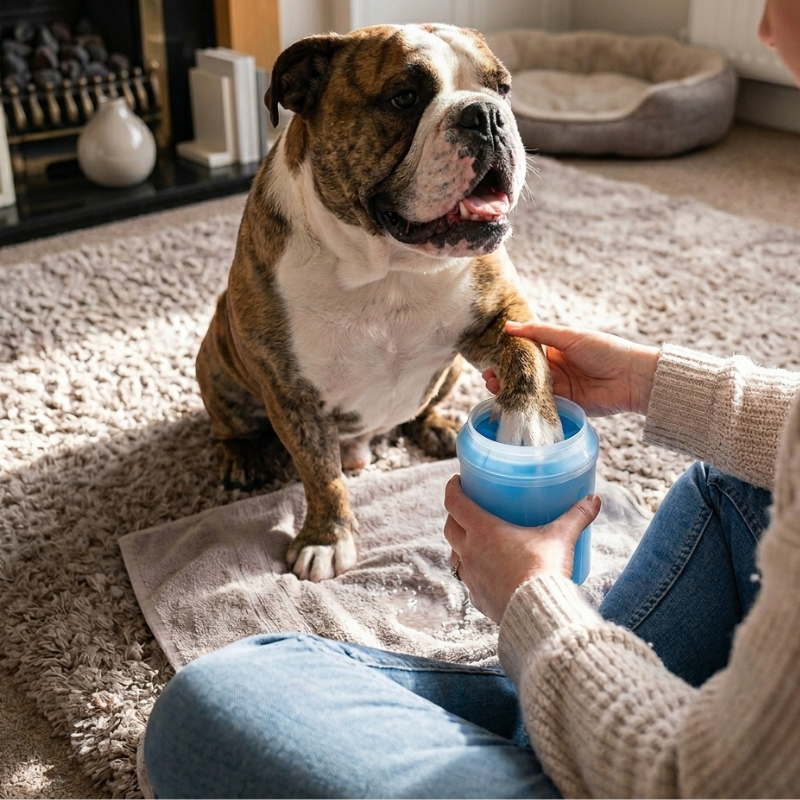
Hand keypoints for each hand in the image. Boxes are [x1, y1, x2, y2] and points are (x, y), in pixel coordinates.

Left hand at [443, 475, 600, 623]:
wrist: (538, 614)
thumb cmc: (544, 571)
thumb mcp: (561, 538)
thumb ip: (576, 517)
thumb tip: (594, 500)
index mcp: (482, 531)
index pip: (455, 503)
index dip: (453, 488)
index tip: (457, 481)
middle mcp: (470, 552)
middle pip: (450, 528)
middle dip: (454, 515)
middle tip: (466, 508)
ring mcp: (471, 577)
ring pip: (454, 555)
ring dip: (458, 545)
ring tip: (472, 540)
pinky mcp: (478, 598)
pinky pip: (468, 581)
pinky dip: (472, 572)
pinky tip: (484, 573)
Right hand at [482, 321, 658, 416]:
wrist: (631, 377)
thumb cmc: (604, 349)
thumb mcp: (569, 336)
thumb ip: (538, 332)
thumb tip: (508, 326)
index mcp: (556, 350)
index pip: (526, 352)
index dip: (508, 355)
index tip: (489, 357)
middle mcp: (556, 370)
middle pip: (525, 373)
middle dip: (505, 374)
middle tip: (487, 376)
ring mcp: (560, 389)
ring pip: (529, 390)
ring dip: (511, 390)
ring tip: (493, 387)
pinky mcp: (565, 406)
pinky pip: (542, 405)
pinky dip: (526, 404)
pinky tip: (511, 402)